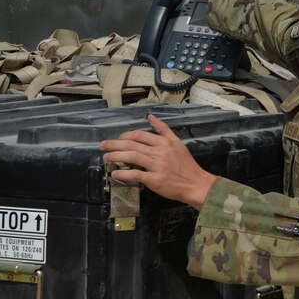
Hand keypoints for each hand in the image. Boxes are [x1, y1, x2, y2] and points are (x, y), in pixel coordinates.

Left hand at [99, 114, 216, 209]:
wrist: (195, 183)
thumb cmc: (186, 164)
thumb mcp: (177, 142)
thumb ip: (163, 129)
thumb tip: (150, 116)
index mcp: (164, 142)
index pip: (139, 135)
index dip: (125, 136)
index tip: (117, 139)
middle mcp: (159, 152)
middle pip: (132, 145)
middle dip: (114, 144)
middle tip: (102, 146)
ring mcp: (156, 166)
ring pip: (132, 157)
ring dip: (116, 156)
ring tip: (106, 157)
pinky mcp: (154, 180)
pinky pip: (136, 175)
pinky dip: (123, 174)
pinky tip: (114, 174)